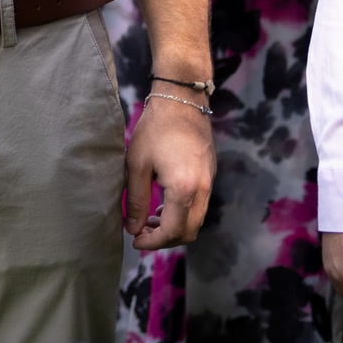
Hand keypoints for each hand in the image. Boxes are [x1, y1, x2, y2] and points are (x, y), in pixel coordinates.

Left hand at [124, 92, 214, 249]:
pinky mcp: (210, 175)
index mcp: (184, 189)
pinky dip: (182, 213)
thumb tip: (132, 228)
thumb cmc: (155, 129)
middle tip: (140, 232)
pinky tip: (163, 204)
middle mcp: (203, 189)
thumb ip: (136, 200)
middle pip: (188, 231)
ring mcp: (210, 182)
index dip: (153, 242)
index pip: (173, 231)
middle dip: (164, 238)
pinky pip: (199, 205)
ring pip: (196, 220)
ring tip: (149, 218)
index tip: (135, 240)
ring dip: (174, 226)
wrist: (182, 101)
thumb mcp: (137, 164)